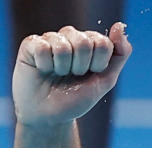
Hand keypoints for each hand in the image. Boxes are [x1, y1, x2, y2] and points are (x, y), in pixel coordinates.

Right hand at [12, 22, 131, 126]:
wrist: (49, 116)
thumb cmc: (76, 98)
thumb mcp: (105, 80)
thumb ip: (120, 54)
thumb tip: (119, 26)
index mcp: (91, 42)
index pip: (103, 43)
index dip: (98, 64)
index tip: (91, 74)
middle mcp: (71, 36)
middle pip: (84, 42)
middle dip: (80, 67)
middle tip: (73, 76)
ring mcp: (51, 38)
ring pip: (63, 46)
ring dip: (63, 68)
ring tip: (58, 74)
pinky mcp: (31, 43)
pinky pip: (43, 48)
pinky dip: (45, 66)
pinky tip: (43, 70)